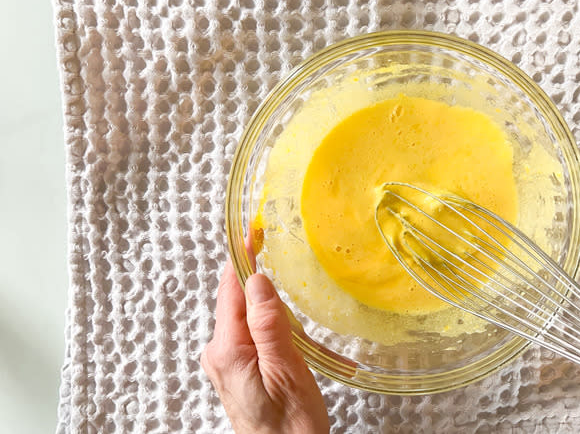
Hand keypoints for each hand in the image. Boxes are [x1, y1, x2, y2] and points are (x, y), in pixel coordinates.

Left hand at [201, 261, 328, 433]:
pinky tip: (291, 339)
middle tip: (280, 262)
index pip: (231, 289)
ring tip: (295, 324)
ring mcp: (226, 362)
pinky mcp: (237, 369)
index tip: (253, 230)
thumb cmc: (288, 428)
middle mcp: (219, 353)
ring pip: (247, 316)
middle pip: (238, 300)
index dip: (243, 256)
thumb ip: (268, 324)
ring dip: (271, 309)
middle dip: (263, 284)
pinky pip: (251, 333)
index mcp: (228, 350)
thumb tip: (258, 281)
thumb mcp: (286, 371)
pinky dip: (271, 326)